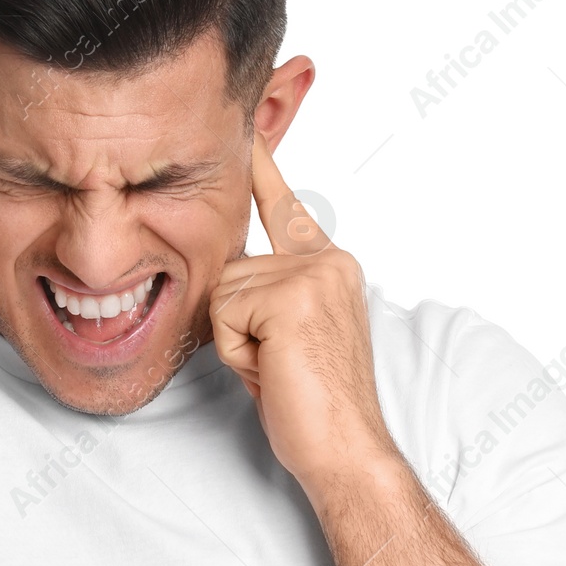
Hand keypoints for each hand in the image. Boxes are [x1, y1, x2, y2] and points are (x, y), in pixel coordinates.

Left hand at [210, 132, 395, 489]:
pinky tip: (274, 370)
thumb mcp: (285, 337)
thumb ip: (267, 296)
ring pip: (222, 291)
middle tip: (275, 364)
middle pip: (228, 267)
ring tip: (277, 368)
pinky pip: (224, 312)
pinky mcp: (292, 294)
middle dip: (234, 326)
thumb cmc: (311, 406)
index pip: (283, 206)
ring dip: (235, 342)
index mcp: (328, 265)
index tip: (252, 117)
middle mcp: (326, 259)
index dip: (264, 163)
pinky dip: (237, 352)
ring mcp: (312, 273)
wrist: (343, 449)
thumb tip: (233, 278)